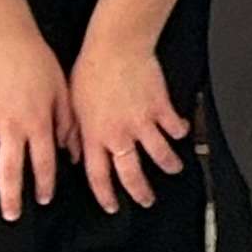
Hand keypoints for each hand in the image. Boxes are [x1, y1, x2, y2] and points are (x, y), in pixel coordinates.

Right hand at [0, 32, 72, 221]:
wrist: (6, 37)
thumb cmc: (39, 61)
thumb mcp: (63, 91)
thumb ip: (67, 123)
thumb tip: (72, 150)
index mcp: (37, 124)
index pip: (42, 164)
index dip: (43, 184)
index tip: (42, 199)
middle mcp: (10, 127)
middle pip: (8, 170)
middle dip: (9, 197)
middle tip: (10, 215)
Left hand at [67, 36, 189, 212]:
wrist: (116, 46)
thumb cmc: (91, 70)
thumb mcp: (72, 105)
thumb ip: (72, 133)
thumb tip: (70, 151)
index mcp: (94, 135)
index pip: (99, 176)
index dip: (106, 195)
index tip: (112, 205)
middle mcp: (119, 133)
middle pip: (132, 174)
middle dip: (141, 192)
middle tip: (147, 200)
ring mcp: (142, 122)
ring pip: (160, 155)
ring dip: (168, 165)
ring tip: (173, 168)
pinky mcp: (161, 107)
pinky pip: (175, 128)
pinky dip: (180, 132)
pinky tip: (180, 132)